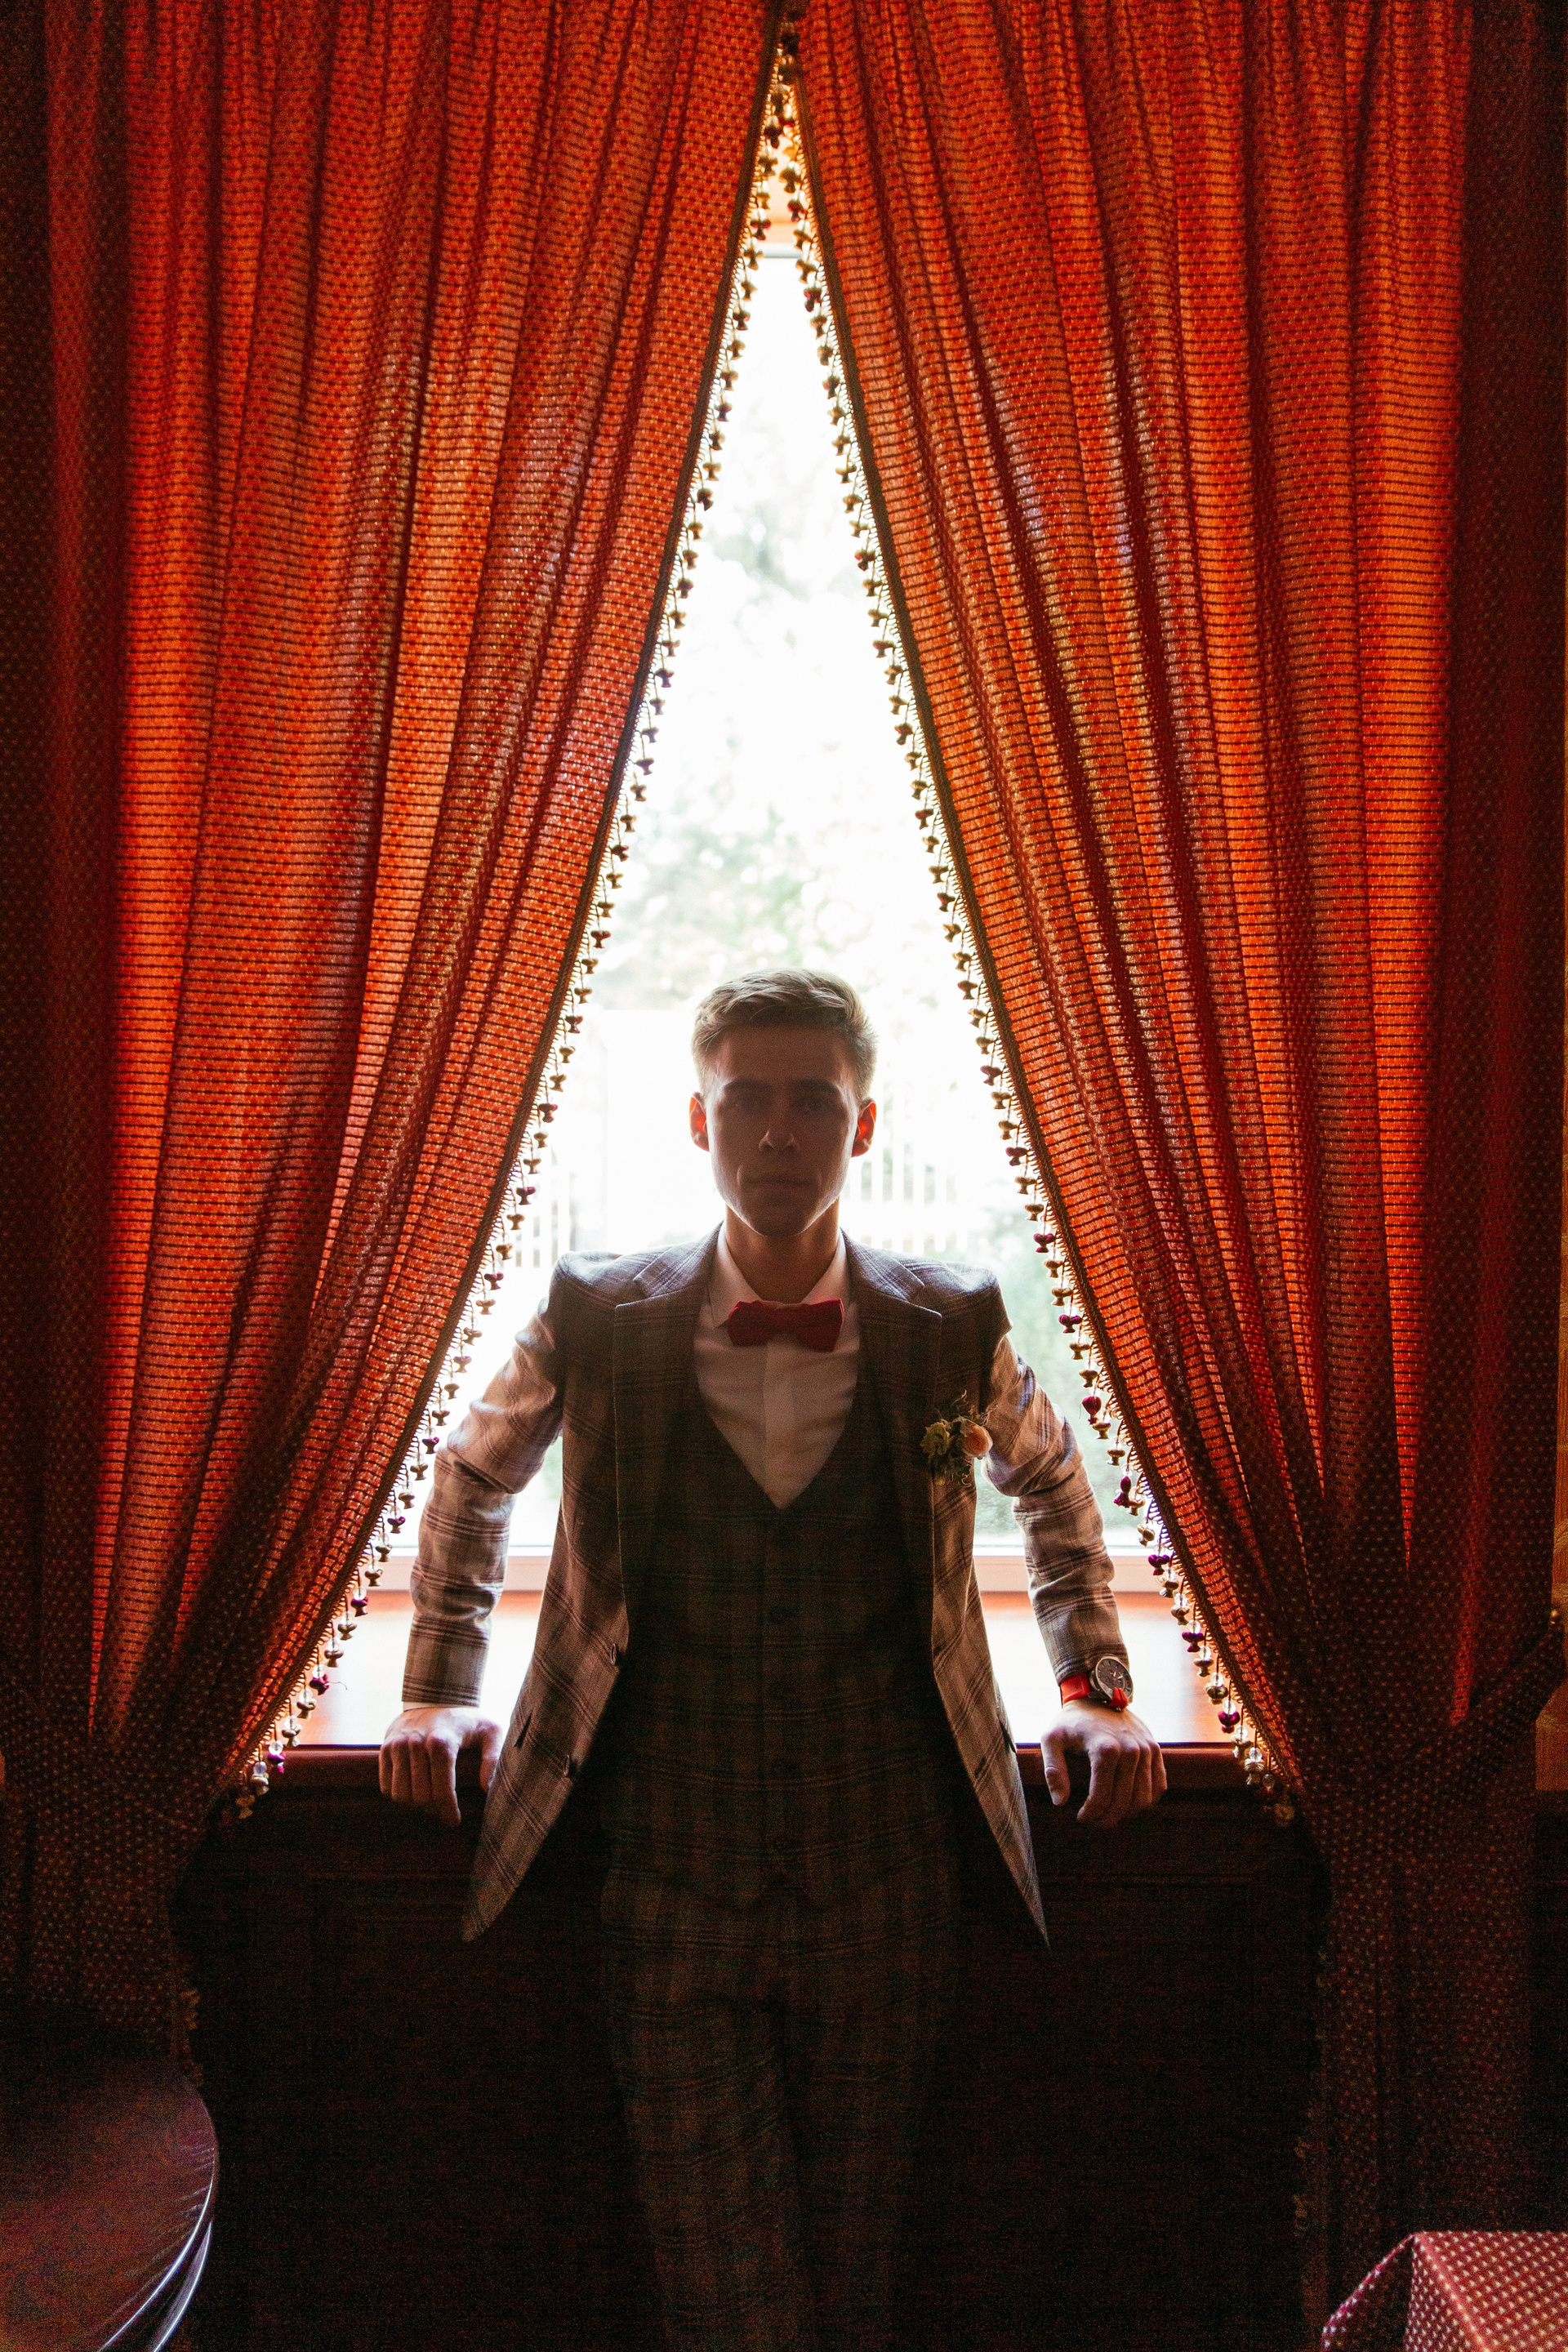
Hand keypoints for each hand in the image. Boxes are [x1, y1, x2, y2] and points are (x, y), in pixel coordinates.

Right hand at [379, 1705, 502, 1827]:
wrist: (436, 1697)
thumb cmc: (467, 1720)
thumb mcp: (490, 1732)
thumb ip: (493, 1758)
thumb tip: (487, 1788)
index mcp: (443, 1741)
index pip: (442, 1789)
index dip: (448, 1810)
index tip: (453, 1822)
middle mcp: (416, 1743)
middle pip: (421, 1796)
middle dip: (434, 1807)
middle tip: (443, 1807)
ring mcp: (398, 1745)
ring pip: (401, 1794)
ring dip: (415, 1803)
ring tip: (429, 1799)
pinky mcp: (385, 1748)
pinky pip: (386, 1787)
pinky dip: (398, 1795)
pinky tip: (413, 1789)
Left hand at [1041, 1701, 1165, 1827]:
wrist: (1097, 1695)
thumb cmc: (1072, 1721)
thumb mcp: (1051, 1739)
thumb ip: (1053, 1771)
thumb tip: (1060, 1802)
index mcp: (1105, 1749)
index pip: (1101, 1798)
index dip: (1090, 1814)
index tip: (1081, 1817)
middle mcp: (1131, 1750)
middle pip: (1123, 1802)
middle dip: (1107, 1818)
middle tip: (1094, 1820)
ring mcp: (1146, 1750)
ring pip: (1143, 1799)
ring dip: (1127, 1813)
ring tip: (1110, 1812)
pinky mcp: (1155, 1750)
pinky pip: (1159, 1786)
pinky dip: (1146, 1800)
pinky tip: (1129, 1801)